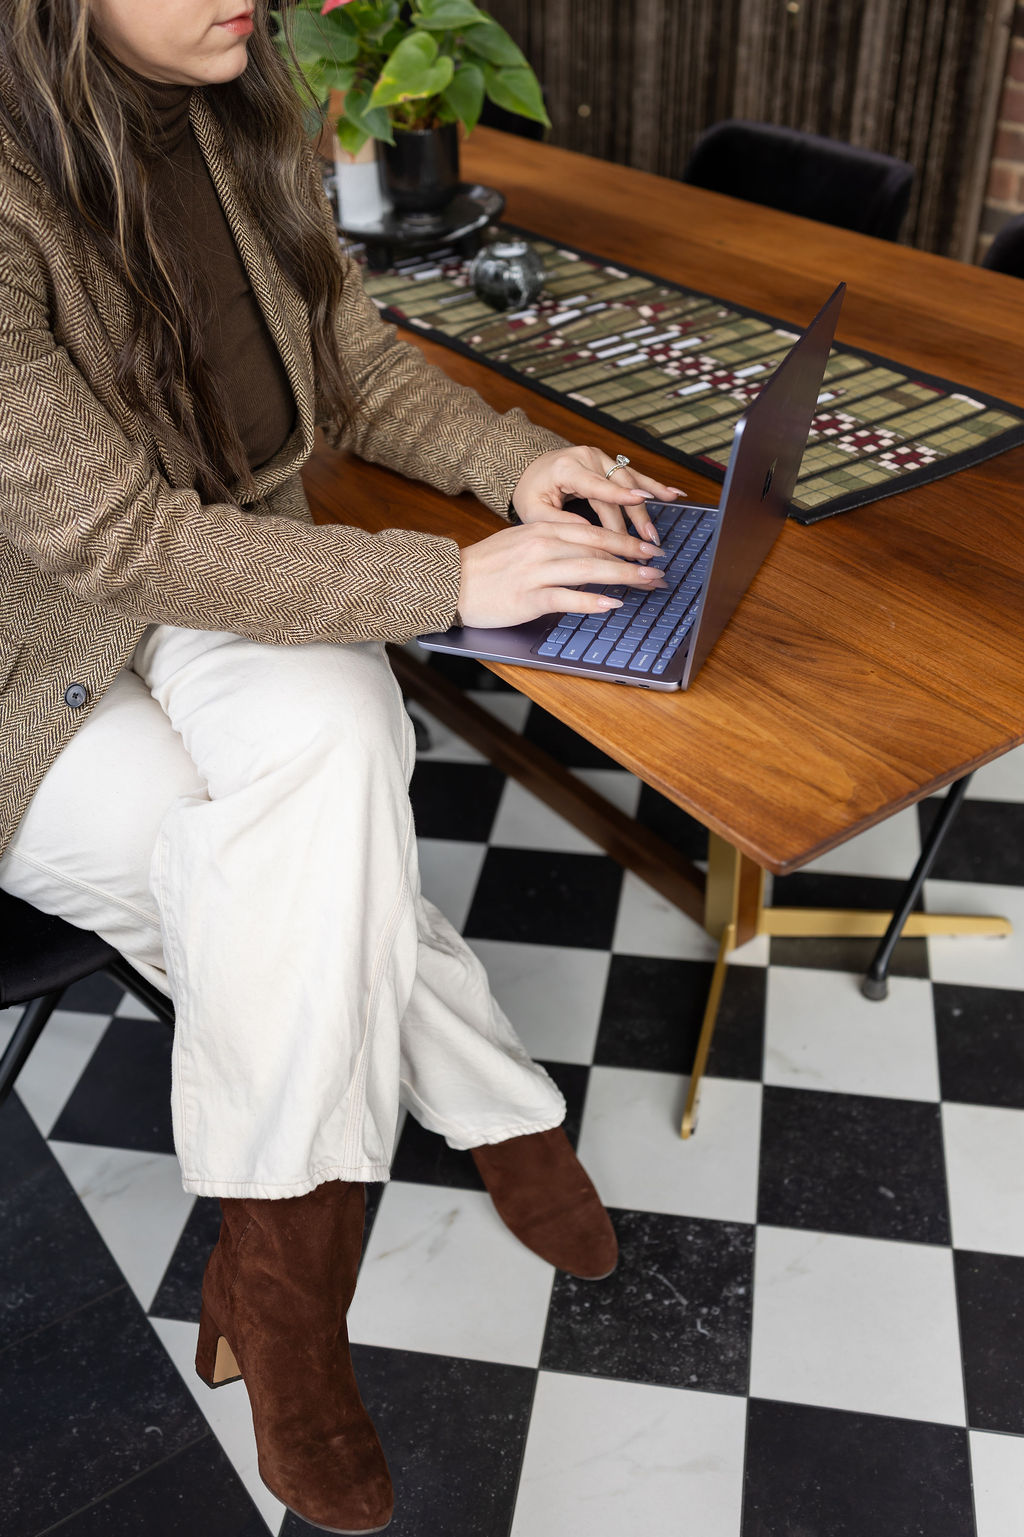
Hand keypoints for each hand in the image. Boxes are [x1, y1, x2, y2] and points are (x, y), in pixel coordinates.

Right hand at [457, 520, 665, 630]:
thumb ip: (553, 541)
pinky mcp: (528, 597)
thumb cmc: (485, 567)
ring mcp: (536, 571)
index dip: (626, 540)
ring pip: (589, 569)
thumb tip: (586, 549)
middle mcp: (543, 545)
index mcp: (543, 529)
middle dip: (634, 557)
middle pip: (599, 548)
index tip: (648, 549)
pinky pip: (566, 597)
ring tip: (648, 582)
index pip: (594, 532)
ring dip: (624, 576)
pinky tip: (612, 604)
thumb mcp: (520, 542)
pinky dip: (591, 600)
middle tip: (660, 566)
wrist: (450, 583)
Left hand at [510, 445, 685, 540]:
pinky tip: (674, 494)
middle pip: (618, 488)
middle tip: (647, 542)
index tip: (640, 502)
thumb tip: (589, 534)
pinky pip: (635, 476)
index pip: (597, 484)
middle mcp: (588, 457)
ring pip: (631, 483)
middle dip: (634, 517)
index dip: (619, 495)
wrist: (530, 469)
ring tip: (655, 533)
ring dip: (647, 509)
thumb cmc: (532, 491)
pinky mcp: (610, 464)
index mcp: (567, 467)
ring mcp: (601, 458)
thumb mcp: (533, 510)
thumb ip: (558, 522)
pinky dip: (655, 486)